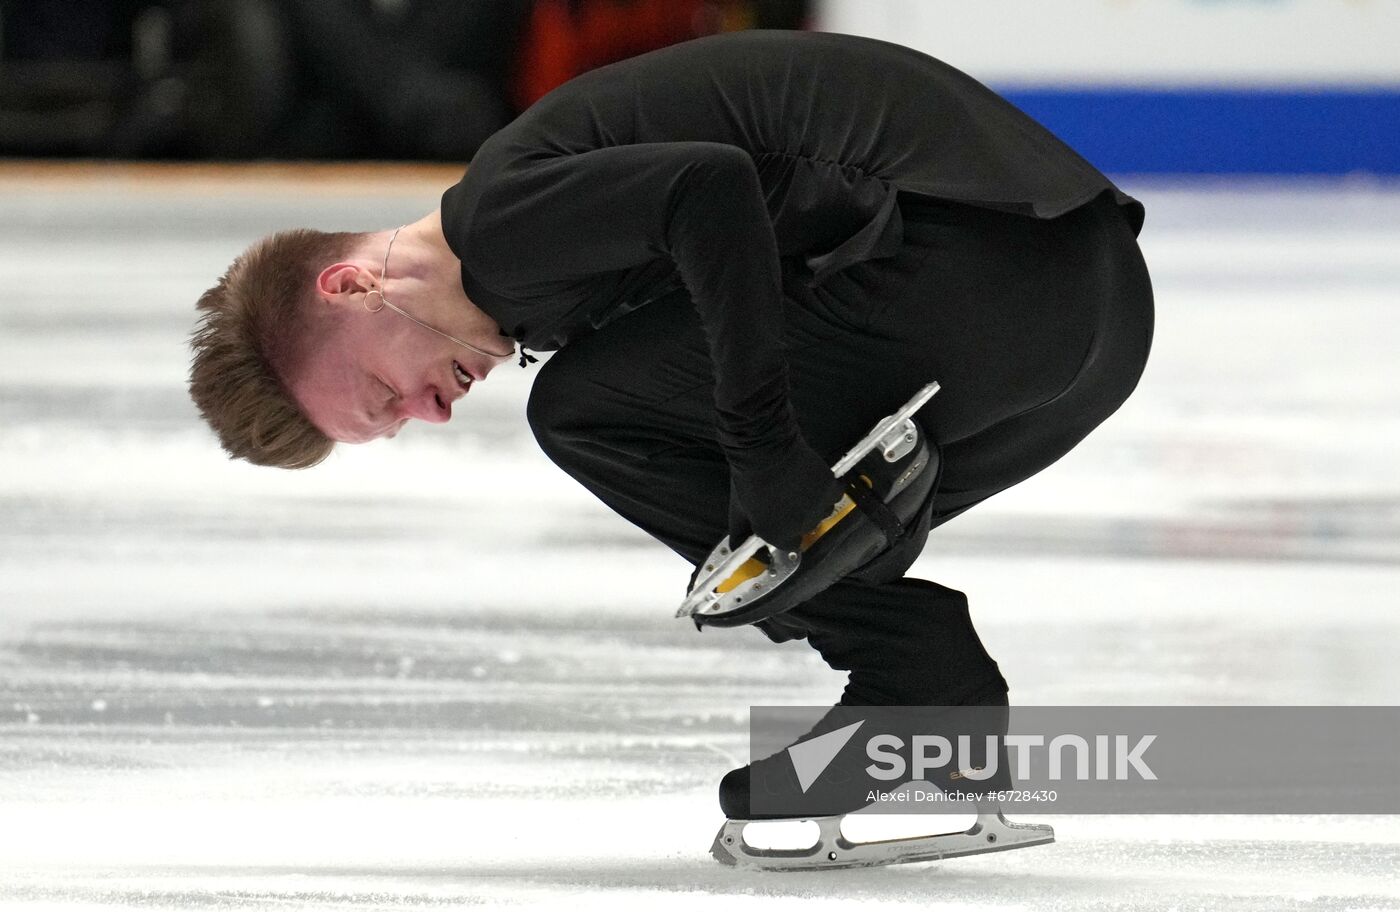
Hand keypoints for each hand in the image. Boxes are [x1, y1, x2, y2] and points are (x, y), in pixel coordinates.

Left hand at [727, 436, 844, 551]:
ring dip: (815, 502)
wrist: (766, 448)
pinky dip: (827, 488)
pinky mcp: (831, 489)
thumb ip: (739, 533)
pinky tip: (814, 479)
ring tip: (800, 485)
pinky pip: (835, 493)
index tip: (782, 519)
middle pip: (807, 527)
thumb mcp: (738, 511)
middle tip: (788, 497)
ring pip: (823, 510)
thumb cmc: (749, 479)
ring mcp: (819, 508)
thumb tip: (737, 548)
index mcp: (778, 536)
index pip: (791, 545)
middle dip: (799, 515)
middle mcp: (803, 527)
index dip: (787, 531)